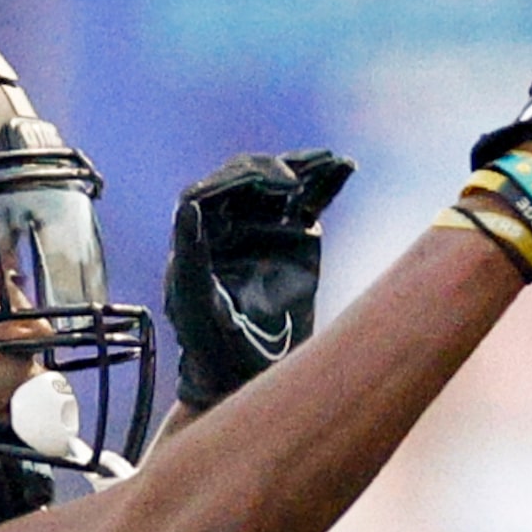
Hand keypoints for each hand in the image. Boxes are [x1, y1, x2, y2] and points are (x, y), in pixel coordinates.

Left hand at [164, 149, 355, 407]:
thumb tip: (187, 205)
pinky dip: (327, 183)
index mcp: (200, 233)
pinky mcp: (295, 238)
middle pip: (251, 179)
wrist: (249, 372)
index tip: (264, 188)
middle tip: (293, 183)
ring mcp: (265, 227)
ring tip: (330, 158)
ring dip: (305, 167)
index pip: (215, 190)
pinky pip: (311, 201)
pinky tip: (344, 167)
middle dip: (274, 172)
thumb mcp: (196, 304)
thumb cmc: (210, 344)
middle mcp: (231, 223)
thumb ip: (192, 256)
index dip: (238, 182)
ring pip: (283, 184)